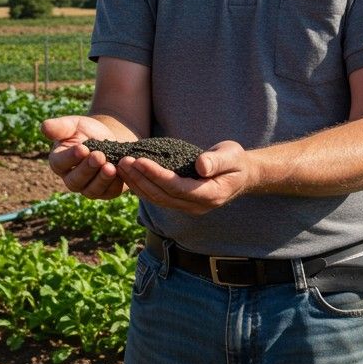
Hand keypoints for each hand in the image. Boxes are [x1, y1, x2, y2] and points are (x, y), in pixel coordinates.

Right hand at [42, 115, 126, 199]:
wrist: (109, 138)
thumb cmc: (86, 131)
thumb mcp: (74, 124)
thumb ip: (60, 126)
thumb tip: (44, 126)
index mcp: (59, 162)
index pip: (60, 163)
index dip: (71, 157)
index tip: (82, 148)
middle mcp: (71, 178)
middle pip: (75, 181)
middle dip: (87, 169)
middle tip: (99, 156)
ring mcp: (88, 188)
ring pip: (91, 190)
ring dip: (101, 179)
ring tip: (110, 167)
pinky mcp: (106, 192)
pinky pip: (109, 192)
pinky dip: (115, 184)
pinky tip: (121, 172)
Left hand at [117, 140, 251, 214]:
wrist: (241, 175)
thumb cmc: (236, 162)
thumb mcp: (231, 156)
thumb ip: (216, 161)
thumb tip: (201, 165)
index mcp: (210, 194)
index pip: (177, 187)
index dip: (156, 175)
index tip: (139, 160)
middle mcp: (196, 206)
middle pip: (162, 195)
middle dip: (140, 179)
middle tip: (122, 161)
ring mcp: (188, 207)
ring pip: (156, 199)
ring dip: (137, 184)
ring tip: (121, 166)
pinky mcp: (180, 203)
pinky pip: (157, 197)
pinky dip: (142, 187)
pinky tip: (130, 175)